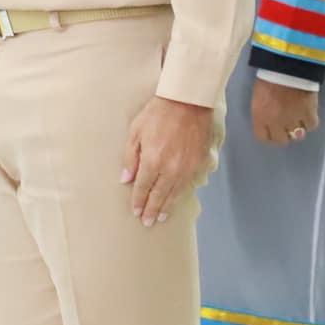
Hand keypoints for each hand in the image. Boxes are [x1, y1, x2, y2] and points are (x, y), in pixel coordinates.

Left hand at [120, 97, 213, 227]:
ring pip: (175, 194)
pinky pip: (189, 185)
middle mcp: (171, 170)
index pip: (143, 188)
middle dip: (152, 210)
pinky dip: (182, 194)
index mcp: (152, 162)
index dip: (139, 201)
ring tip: (162, 216)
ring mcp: (187, 168)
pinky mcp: (199, 164)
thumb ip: (130, 158)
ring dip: (167, 206)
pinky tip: (177, 198)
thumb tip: (125, 179)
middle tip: (148, 222)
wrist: (187, 103)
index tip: (136, 211)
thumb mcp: (135, 132)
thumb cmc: (157, 114)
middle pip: (159, 196)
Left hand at [251, 80, 320, 145]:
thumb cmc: (268, 76)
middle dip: (284, 134)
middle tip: (287, 127)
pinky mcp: (309, 114)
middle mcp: (276, 122)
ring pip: (298, 135)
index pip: (263, 137)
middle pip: (281, 140)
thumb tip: (269, 119)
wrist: (287, 67)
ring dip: (298, 128)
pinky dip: (311, 121)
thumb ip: (263, 110)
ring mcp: (293, 120)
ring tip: (299, 120)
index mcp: (260, 116)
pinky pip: (311, 126)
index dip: (269, 135)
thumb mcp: (258, 95)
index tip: (272, 131)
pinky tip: (309, 114)